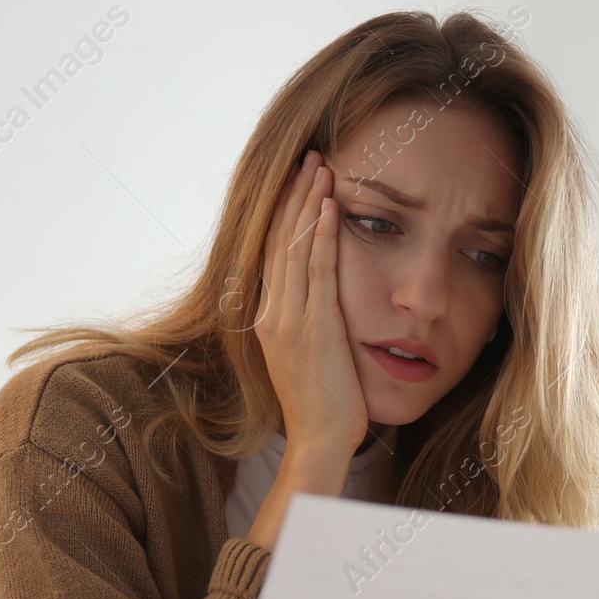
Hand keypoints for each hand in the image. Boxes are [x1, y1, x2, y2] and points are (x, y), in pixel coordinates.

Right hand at [253, 150, 366, 457]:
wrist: (319, 441)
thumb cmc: (324, 407)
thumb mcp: (311, 358)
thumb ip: (312, 326)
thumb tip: (326, 305)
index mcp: (268, 319)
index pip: (272, 253)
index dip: (283, 213)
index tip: (297, 181)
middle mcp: (271, 314)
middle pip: (278, 240)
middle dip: (294, 195)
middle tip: (310, 157)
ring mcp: (288, 320)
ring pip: (294, 247)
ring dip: (308, 203)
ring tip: (321, 167)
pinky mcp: (312, 328)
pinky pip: (316, 271)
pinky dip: (321, 236)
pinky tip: (330, 207)